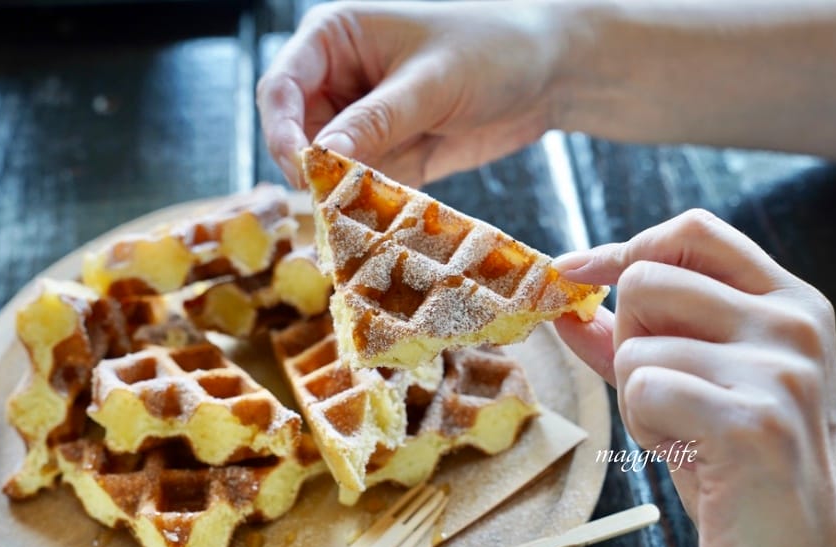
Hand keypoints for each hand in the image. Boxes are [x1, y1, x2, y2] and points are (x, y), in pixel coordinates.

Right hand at [257, 0, 572, 186]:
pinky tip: (388, 218)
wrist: (554, 70)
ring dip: (343, 194)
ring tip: (365, 217)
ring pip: (330, 168)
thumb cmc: (495, 47)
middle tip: (334, 204)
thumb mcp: (431, 82)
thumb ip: (374, 120)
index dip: (280, 131)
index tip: (300, 170)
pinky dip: (372, 205)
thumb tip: (318, 157)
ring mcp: (365, 121)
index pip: (281, 87)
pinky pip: (364, 187)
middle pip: (299, 135)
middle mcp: (340, 79)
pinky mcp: (390, 154)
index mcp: (335, 38)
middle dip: (314, 171)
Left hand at [552, 209, 835, 546]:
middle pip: (648, 277)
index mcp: (787, 303)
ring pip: (636, 343)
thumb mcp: (693, 387)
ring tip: (687, 435)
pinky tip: (690, 456)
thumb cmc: (744, 475)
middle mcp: (792, 323)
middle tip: (666, 395)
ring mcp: (779, 370)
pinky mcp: (752, 422)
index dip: (622, 247)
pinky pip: (642, 387)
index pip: (692, 232)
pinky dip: (645, 427)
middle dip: (630, 339)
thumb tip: (565, 303)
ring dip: (638, 397)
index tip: (574, 272)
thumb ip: (635, 338)